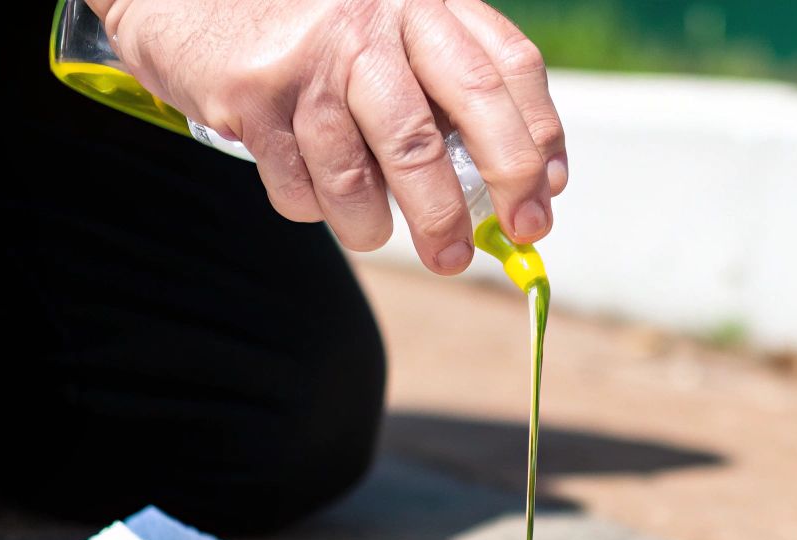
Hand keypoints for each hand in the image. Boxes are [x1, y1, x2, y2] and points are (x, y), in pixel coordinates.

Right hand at [91, 0, 566, 272]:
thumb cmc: (316, 31)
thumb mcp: (393, 30)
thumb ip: (449, 89)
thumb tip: (517, 188)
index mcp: (425, 2)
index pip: (506, 70)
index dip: (536, 141)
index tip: (542, 199)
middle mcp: (372, 22)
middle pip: (432, 136)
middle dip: (458, 211)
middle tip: (464, 257)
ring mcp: (310, 61)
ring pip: (362, 176)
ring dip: (376, 228)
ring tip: (378, 236)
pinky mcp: (255, 99)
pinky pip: (300, 187)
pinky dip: (315, 209)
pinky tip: (313, 191)